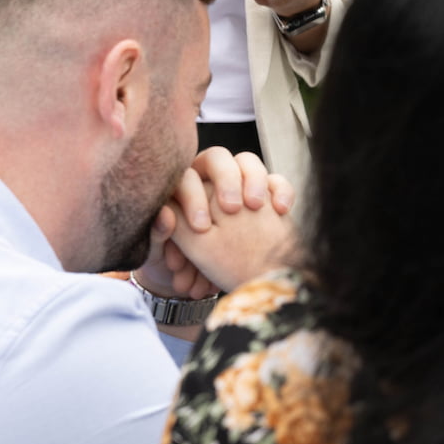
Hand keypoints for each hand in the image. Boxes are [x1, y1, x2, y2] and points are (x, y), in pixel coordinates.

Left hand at [139, 149, 294, 298]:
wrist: (225, 284)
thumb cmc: (189, 269)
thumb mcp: (172, 256)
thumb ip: (162, 234)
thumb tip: (164, 214)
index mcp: (183, 190)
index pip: (185, 175)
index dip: (192, 195)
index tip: (202, 226)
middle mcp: (209, 182)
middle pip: (218, 159)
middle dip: (226, 180)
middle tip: (232, 209)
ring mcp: (238, 186)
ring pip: (248, 163)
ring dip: (253, 178)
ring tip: (255, 205)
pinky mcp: (265, 196)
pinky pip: (277, 180)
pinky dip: (281, 189)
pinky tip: (281, 209)